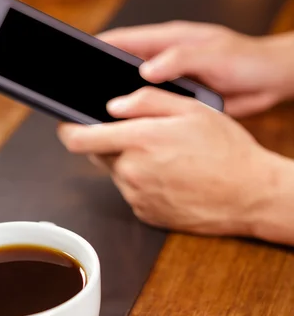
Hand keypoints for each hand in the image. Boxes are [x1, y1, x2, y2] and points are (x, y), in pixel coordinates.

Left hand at [58, 88, 276, 237]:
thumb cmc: (226, 150)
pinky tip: (170, 178)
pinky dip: (143, 183)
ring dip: (130, 163)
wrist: (250, 194)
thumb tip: (114, 106)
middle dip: (111, 142)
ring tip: (167, 159)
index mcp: (139, 140)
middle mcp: (131, 172)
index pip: (79, 139)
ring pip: (117, 173)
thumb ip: (147, 101)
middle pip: (99, 155)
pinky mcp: (145, 214)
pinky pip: (132, 193)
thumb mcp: (191, 110)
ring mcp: (137, 197)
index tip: (66, 125)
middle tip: (145, 137)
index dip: (67, 130)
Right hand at [99, 22, 293, 116]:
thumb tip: (146, 70)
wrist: (270, 81)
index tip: (76, 56)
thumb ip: (180, 59)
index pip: (124, 40)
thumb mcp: (214, 54)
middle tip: (83, 95)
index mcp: (169, 40)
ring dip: (123, 102)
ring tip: (103, 117)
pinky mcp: (178, 102)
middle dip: (102, 80)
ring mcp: (170, 82)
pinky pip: (152, 109)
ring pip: (136, 92)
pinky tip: (132, 130)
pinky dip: (141, 118)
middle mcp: (165, 61)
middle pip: (123, 68)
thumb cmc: (247, 60)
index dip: (98, 47)